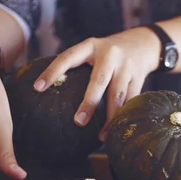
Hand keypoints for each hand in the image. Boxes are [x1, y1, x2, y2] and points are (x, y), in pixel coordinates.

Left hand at [33, 27, 159, 140]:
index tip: (37, 88)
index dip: (52, 72)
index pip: (68, 57)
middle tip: (78, 122)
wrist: (144, 42)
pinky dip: (123, 116)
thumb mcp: (93, 50)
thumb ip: (78, 65)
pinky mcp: (139, 78)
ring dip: (109, 118)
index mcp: (91, 46)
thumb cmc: (108, 53)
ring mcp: (126, 66)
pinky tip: (115, 130)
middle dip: (89, 103)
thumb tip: (48, 91)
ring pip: (118, 95)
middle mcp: (110, 55)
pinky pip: (131, 100)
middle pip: (99, 81)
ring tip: (101, 137)